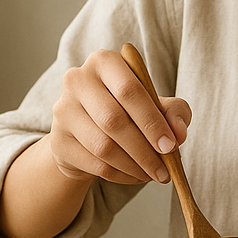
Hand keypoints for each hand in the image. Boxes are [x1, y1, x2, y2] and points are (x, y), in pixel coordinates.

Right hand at [47, 48, 191, 184]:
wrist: (88, 132)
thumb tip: (179, 133)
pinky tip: (135, 175)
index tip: (170, 146)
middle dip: (145, 150)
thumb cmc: (128, 111)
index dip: (152, 120)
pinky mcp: (58, 141)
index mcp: (104, 62)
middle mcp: (78, 80)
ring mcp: (63, 110)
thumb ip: (174, 112)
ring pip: (103, 146)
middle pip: (114, 120)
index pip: (130, 89)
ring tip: (153, 174)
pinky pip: (95, 164)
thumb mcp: (155, 105)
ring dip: (134, 166)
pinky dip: (121, 175)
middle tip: (165, 169)